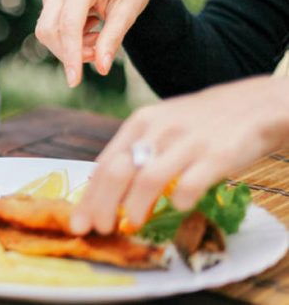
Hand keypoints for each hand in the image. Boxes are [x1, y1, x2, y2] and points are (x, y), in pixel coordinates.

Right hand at [35, 0, 160, 86]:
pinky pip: (50, 28)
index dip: (70, 55)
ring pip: (47, 32)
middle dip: (70, 52)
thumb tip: (101, 68)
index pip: (68, 25)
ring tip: (97, 37)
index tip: (74, 81)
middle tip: (97, 54)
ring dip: (70, 46)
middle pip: (51, 31)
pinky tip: (89, 29)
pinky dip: (68, 39)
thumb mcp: (128, 13)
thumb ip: (112, 40)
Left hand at [70, 76, 288, 234]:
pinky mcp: (216, 156)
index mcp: (140, 122)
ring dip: (134, 207)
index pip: (104, 164)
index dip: (89, 197)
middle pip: (117, 172)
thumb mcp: (160, 125)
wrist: (253, 104)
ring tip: (131, 223)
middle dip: (102, 206)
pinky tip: (178, 207)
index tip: (80, 222)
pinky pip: (189, 185)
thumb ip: (136, 151)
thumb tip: (105, 191)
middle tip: (100, 229)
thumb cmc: (198, 122)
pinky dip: (179, 201)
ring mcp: (187, 142)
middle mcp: (158, 130)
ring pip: (147, 179)